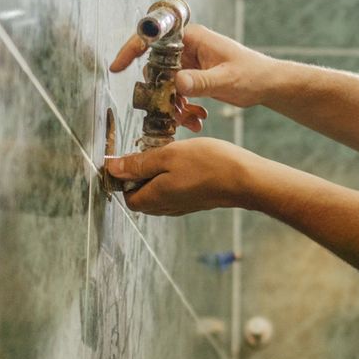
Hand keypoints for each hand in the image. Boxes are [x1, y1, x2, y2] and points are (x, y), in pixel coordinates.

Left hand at [107, 138, 260, 216]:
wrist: (245, 179)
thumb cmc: (208, 165)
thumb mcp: (168, 156)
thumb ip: (138, 163)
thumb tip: (112, 168)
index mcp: (154, 198)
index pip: (126, 197)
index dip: (122, 178)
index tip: (130, 156)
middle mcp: (166, 207)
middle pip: (141, 196)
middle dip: (139, 176)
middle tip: (149, 151)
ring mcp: (182, 206)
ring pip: (158, 193)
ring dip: (156, 175)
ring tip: (167, 154)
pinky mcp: (195, 201)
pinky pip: (174, 192)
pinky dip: (171, 178)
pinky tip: (183, 162)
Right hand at [108, 23, 274, 133]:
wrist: (268, 85)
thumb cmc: (253, 74)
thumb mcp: (227, 79)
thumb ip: (202, 81)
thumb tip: (178, 81)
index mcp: (192, 38)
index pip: (154, 37)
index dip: (132, 49)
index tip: (117, 67)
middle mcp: (187, 48)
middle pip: (156, 68)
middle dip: (161, 94)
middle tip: (171, 110)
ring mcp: (188, 64)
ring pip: (165, 86)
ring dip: (173, 106)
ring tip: (190, 120)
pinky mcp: (192, 78)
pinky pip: (176, 95)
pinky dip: (182, 110)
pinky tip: (196, 121)